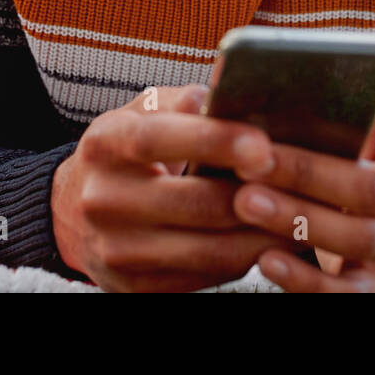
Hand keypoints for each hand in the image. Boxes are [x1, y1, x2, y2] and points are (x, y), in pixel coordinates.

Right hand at [50, 84, 308, 292]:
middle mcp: (102, 199)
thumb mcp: (141, 114)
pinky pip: (204, 277)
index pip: (159, 139)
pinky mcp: (134, 286)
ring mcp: (116, 249)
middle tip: (301, 185)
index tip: (263, 145)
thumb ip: (182, 101)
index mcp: (105, 144)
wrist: (73, 211)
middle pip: (193, 203)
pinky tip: (269, 241)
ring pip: (207, 249)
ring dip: (261, 235)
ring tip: (300, 216)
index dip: (215, 141)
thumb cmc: (126, 151)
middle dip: (255, 195)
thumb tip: (224, 88)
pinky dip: (243, 259)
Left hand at [231, 50, 374, 291]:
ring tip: (245, 200)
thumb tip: (271, 74)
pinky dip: (303, 278)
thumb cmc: (344, 154)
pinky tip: (266, 258)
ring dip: (296, 218)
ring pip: (355, 236)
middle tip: (256, 158)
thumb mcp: (352, 127)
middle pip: (370, 186)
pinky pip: (343, 292)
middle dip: (307, 172)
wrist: (362, 220)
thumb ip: (336, 103)